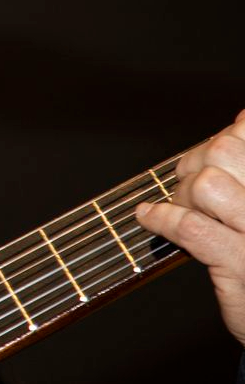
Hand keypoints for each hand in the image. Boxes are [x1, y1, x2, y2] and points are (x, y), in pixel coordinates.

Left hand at [137, 110, 244, 347]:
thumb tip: (240, 119)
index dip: (223, 136)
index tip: (212, 152)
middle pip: (223, 151)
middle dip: (194, 160)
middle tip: (189, 183)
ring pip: (207, 184)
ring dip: (181, 192)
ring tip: (181, 207)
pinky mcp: (240, 265)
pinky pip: (191, 227)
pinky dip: (161, 218)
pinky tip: (148, 218)